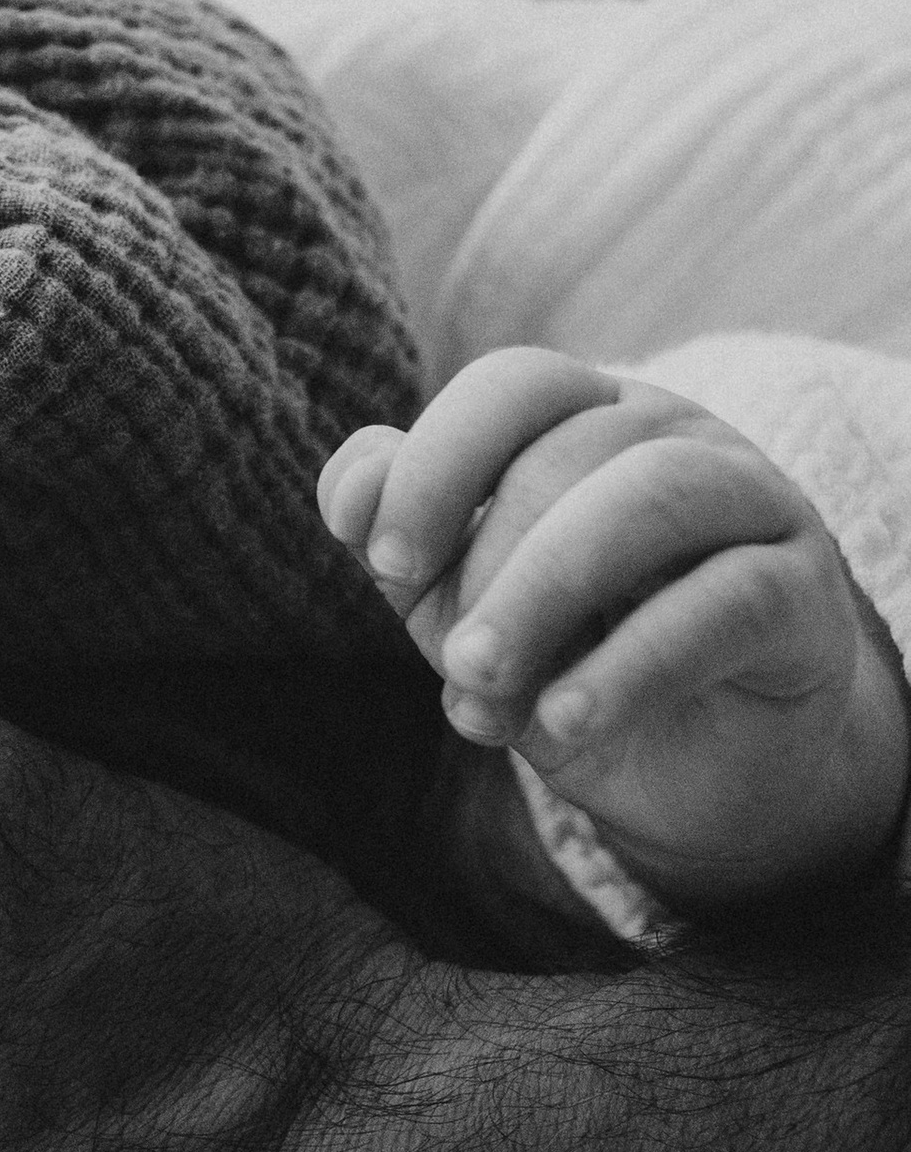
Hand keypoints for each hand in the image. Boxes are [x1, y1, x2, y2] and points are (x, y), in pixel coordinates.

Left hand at [324, 350, 910, 910]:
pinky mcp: (803, 594)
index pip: (514, 384)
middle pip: (569, 451)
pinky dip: (629, 666)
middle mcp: (677, 437)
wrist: (697, 767)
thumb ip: (404, 541)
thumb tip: (348, 489)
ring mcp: (753, 503)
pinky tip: (565, 723)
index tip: (382, 561)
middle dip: (485, 563)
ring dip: (546, 593)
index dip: (437, 461)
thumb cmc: (568, 659)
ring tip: (483, 688)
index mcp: (589, 418)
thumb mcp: (464, 606)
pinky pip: (724, 603)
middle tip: (451, 664)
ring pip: (651, 500)